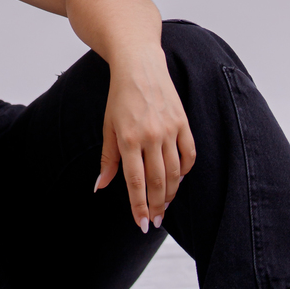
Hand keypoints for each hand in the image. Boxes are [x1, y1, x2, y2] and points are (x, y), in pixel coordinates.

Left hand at [96, 47, 195, 230]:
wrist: (139, 65)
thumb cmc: (120, 97)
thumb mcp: (108, 127)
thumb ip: (107, 159)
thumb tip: (100, 187)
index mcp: (129, 139)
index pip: (136, 182)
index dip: (139, 206)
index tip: (142, 223)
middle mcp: (151, 136)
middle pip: (157, 182)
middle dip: (156, 206)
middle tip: (156, 221)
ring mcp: (169, 129)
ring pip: (175, 172)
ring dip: (170, 192)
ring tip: (165, 204)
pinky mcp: (183, 122)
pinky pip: (189, 154)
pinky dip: (186, 170)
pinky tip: (178, 179)